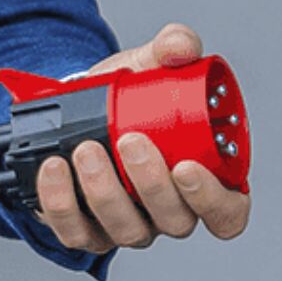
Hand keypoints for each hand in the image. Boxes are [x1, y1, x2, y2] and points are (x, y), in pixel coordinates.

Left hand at [35, 22, 251, 253]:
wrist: (71, 110)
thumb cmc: (124, 98)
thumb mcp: (149, 66)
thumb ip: (172, 47)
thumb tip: (181, 47)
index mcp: (200, 181)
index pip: (227, 211)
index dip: (213, 200)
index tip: (187, 167)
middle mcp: (168, 213)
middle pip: (175, 221)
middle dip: (152, 184)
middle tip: (129, 141)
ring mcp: (127, 227)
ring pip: (125, 230)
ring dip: (104, 191)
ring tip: (85, 148)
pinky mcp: (85, 233)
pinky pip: (75, 231)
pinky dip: (61, 201)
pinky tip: (54, 167)